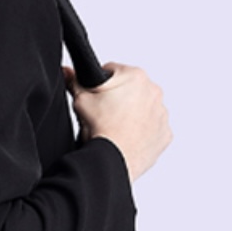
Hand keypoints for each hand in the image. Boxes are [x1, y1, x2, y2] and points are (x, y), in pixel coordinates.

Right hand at [62, 62, 171, 181]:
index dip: (101, 83)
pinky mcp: (164, 134)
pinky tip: (127, 137)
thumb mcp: (81, 100)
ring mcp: (161, 114)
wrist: (113, 160)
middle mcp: (154, 92)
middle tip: (104, 112)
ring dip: (132, 114)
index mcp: (136, 77)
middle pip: (131, 89)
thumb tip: (67, 72)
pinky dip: (142, 131)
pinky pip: (152, 128)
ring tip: (115, 126)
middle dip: (118, 98)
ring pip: (143, 108)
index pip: (113, 71)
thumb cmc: (102, 130)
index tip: (96, 96)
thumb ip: (74, 81)